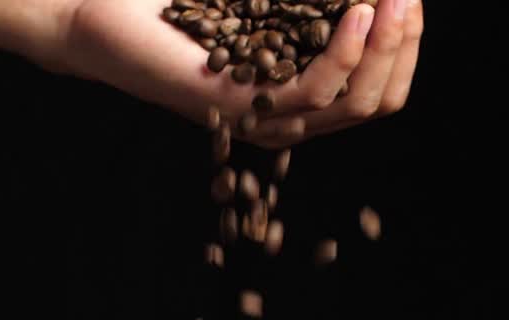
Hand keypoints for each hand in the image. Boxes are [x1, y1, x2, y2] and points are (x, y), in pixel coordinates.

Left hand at [62, 0, 423, 146]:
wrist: (102, 14)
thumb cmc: (177, 1)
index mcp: (298, 92)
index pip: (380, 87)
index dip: (406, 42)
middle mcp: (287, 114)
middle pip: (379, 100)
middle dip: (405, 45)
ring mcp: (263, 118)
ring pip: (354, 103)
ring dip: (385, 49)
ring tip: (391, 0)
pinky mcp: (238, 110)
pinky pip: (312, 94)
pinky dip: (344, 55)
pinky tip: (356, 11)